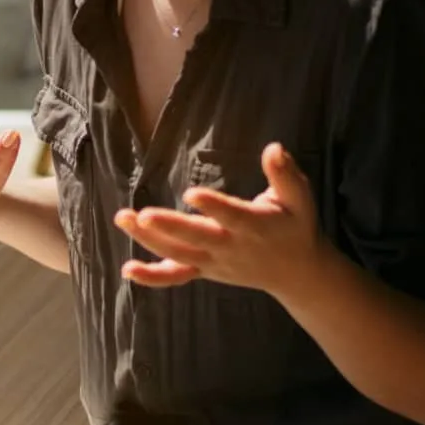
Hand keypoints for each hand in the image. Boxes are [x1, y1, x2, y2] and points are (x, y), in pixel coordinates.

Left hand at [114, 142, 321, 297]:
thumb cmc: (296, 225)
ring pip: (178, 255)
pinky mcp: (204, 270)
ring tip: (123, 218)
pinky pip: (176, 276)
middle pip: (197, 238)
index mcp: (255, 226)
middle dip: (170, 228)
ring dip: (149, 240)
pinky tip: (128, 270)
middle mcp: (231, 247)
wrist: (296, 272)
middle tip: (144, 215)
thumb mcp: (300, 198)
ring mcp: (215, 262)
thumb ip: (285, 174)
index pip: (231, 216)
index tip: (191, 193)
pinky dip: (153, 277)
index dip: (212, 206)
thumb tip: (274, 148)